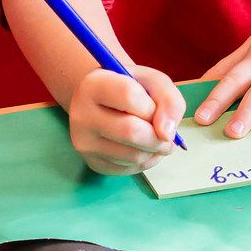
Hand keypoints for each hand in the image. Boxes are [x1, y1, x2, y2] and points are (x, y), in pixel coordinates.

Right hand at [67, 65, 185, 175]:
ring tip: (155, 137)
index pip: (129, 95)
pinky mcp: (93, 163)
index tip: (155, 107)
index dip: (151, 105)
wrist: (107, 103)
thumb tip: (167, 134)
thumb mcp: (153, 81)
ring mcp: (84, 143)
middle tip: (166, 133)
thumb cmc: (131, 89)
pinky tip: (144, 147)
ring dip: (155, 149)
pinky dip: (147, 161)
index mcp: (92, 85)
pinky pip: (130, 169)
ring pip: (134, 155)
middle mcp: (81, 115)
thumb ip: (169, 100)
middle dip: (159, 135)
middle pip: (131, 132)